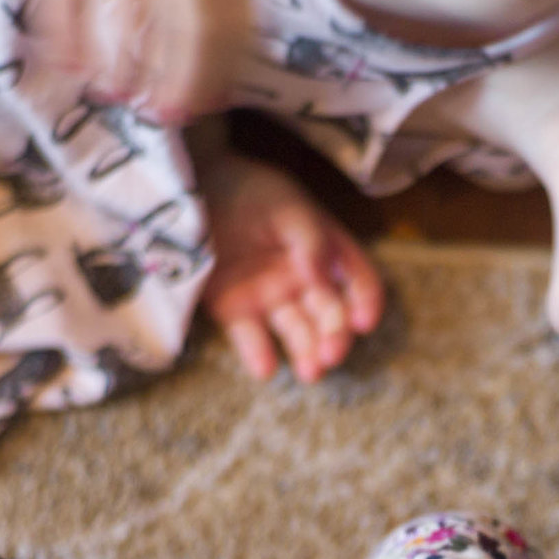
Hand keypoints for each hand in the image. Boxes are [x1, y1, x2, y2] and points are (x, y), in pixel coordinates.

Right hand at [14, 0, 249, 120]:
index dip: (217, 69)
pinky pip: (68, 8)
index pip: (226, 16)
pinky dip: (70, 46)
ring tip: (117, 93)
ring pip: (127, 23)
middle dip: (178, 82)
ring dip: (122, 70)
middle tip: (164, 116)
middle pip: (187, 25)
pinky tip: (72, 68)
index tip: (206, 105)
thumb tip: (220, 83)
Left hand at [198, 152, 383, 382]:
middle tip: (331, 354)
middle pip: (330, 315)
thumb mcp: (288, 209)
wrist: (194, 188)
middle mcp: (304, 279)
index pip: (357, 281)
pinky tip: (266, 367)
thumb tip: (325, 281)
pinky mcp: (235, 309)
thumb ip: (311, 244)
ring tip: (310, 371)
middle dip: (335, 337)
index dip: (365, 302)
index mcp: (326, 250)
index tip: (362, 322)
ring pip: (297, 333)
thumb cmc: (249, 191)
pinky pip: (251, 338)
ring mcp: (270, 296)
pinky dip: (260, 355)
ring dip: (307, 353)